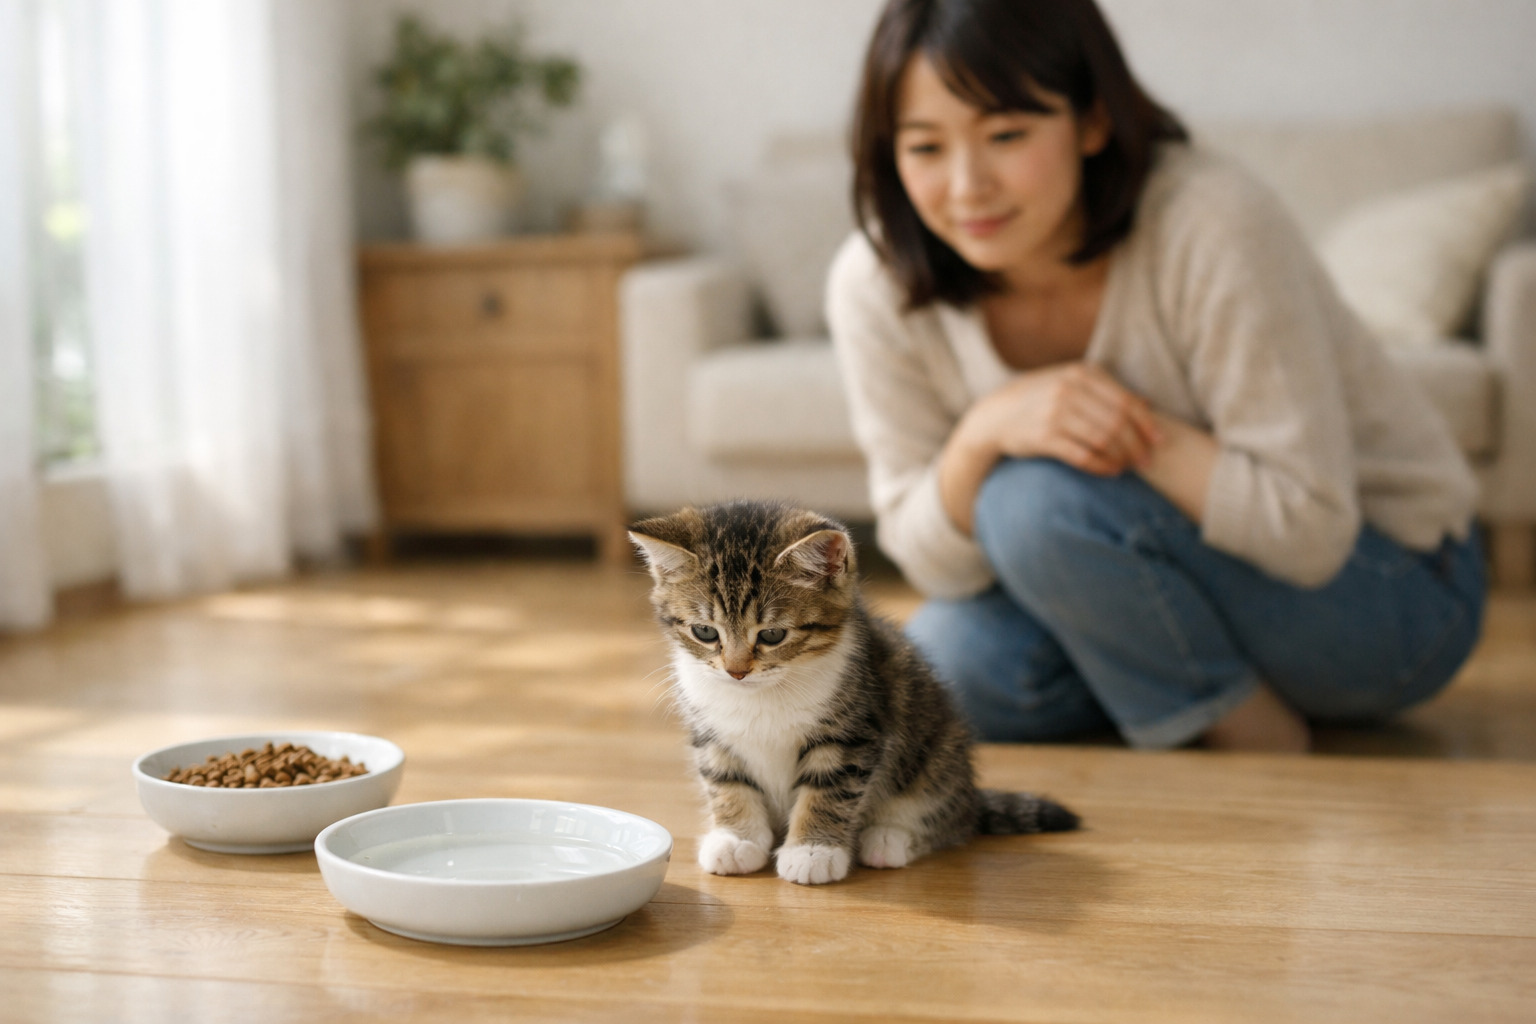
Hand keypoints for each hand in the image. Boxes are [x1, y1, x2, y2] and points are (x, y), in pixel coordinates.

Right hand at [964, 362, 1161, 475]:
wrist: (996, 415)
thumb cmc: (1041, 399)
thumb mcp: (1070, 383)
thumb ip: (1105, 390)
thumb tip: (1147, 404)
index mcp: (1080, 374)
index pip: (1126, 400)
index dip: (1147, 423)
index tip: (1159, 440)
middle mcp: (1069, 390)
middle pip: (1118, 422)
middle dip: (1137, 444)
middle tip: (1146, 460)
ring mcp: (1055, 414)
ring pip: (1103, 439)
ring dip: (1121, 457)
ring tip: (1128, 466)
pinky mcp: (1044, 437)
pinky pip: (1083, 456)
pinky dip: (1102, 466)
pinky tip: (1110, 471)